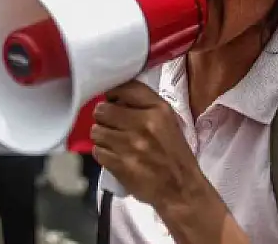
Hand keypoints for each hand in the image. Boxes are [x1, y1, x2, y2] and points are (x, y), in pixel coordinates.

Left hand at [91, 81, 198, 206]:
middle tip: (112, 125)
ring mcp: (129, 145)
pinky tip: (114, 156)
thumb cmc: (174, 154)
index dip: (113, 94)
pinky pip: (97, 151)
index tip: (113, 101)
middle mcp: (143, 124)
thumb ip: (144, 105)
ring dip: (101, 136)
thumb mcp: (168, 121)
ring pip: (96, 131)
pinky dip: (102, 153)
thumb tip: (114, 97)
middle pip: (102, 110)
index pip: (124, 88)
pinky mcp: (120, 164)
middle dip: (104, 117)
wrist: (181, 189)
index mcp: (158, 110)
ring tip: (113, 142)